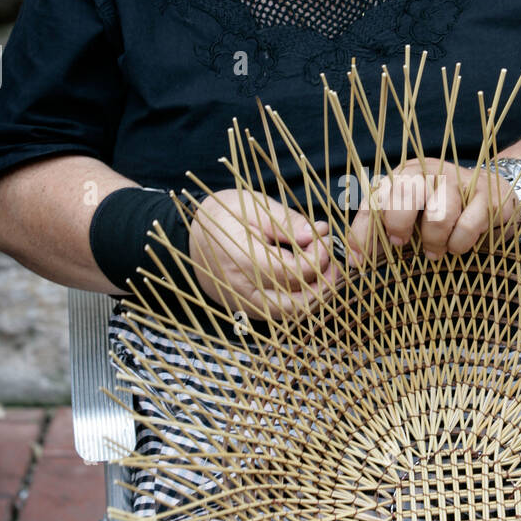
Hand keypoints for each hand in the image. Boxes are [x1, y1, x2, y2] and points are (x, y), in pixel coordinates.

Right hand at [188, 188, 345, 322]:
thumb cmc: (221, 216)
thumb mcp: (252, 205)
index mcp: (241, 260)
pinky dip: (298, 301)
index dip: (318, 257)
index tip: (323, 237)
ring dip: (313, 297)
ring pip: (289, 315)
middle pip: (296, 304)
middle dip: (322, 285)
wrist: (186, 236)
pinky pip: (278, 314)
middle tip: (333, 264)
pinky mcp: (245, 309)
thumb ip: (286, 221)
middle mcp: (241, 290)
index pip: (294, 271)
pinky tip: (307, 281)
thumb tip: (318, 234)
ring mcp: (241, 304)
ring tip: (324, 273)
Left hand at [346, 159, 520, 265]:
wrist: (494, 200)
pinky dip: (460, 244)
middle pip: (404, 191)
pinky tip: (460, 245)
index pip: (375, 197)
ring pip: (438, 214)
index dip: (364, 230)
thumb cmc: (442, 215)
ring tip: (438, 250)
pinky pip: (467, 225)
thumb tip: (353, 262)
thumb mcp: (408, 222)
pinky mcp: (488, 195)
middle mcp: (430, 171)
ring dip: (436, 241)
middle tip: (404, 244)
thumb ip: (379, 236)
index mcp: (404, 176)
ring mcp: (461, 180)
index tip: (362, 260)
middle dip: (400, 224)